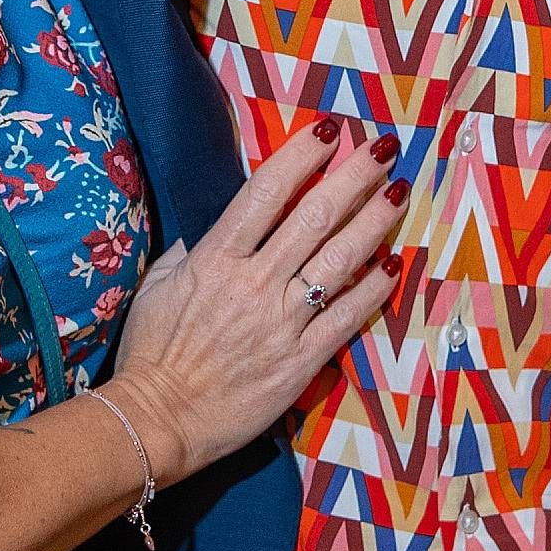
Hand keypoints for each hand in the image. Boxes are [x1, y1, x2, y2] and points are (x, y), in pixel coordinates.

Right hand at [99, 121, 409, 482]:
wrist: (157, 420)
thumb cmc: (151, 353)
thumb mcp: (157, 286)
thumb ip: (192, 249)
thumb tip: (221, 220)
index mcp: (215, 259)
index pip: (265, 192)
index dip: (301, 156)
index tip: (327, 130)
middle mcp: (255, 283)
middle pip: (314, 216)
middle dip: (353, 176)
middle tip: (382, 146)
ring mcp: (282, 321)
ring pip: (339, 260)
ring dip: (374, 221)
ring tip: (399, 191)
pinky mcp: (301, 360)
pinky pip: (346, 316)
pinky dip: (374, 288)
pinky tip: (395, 263)